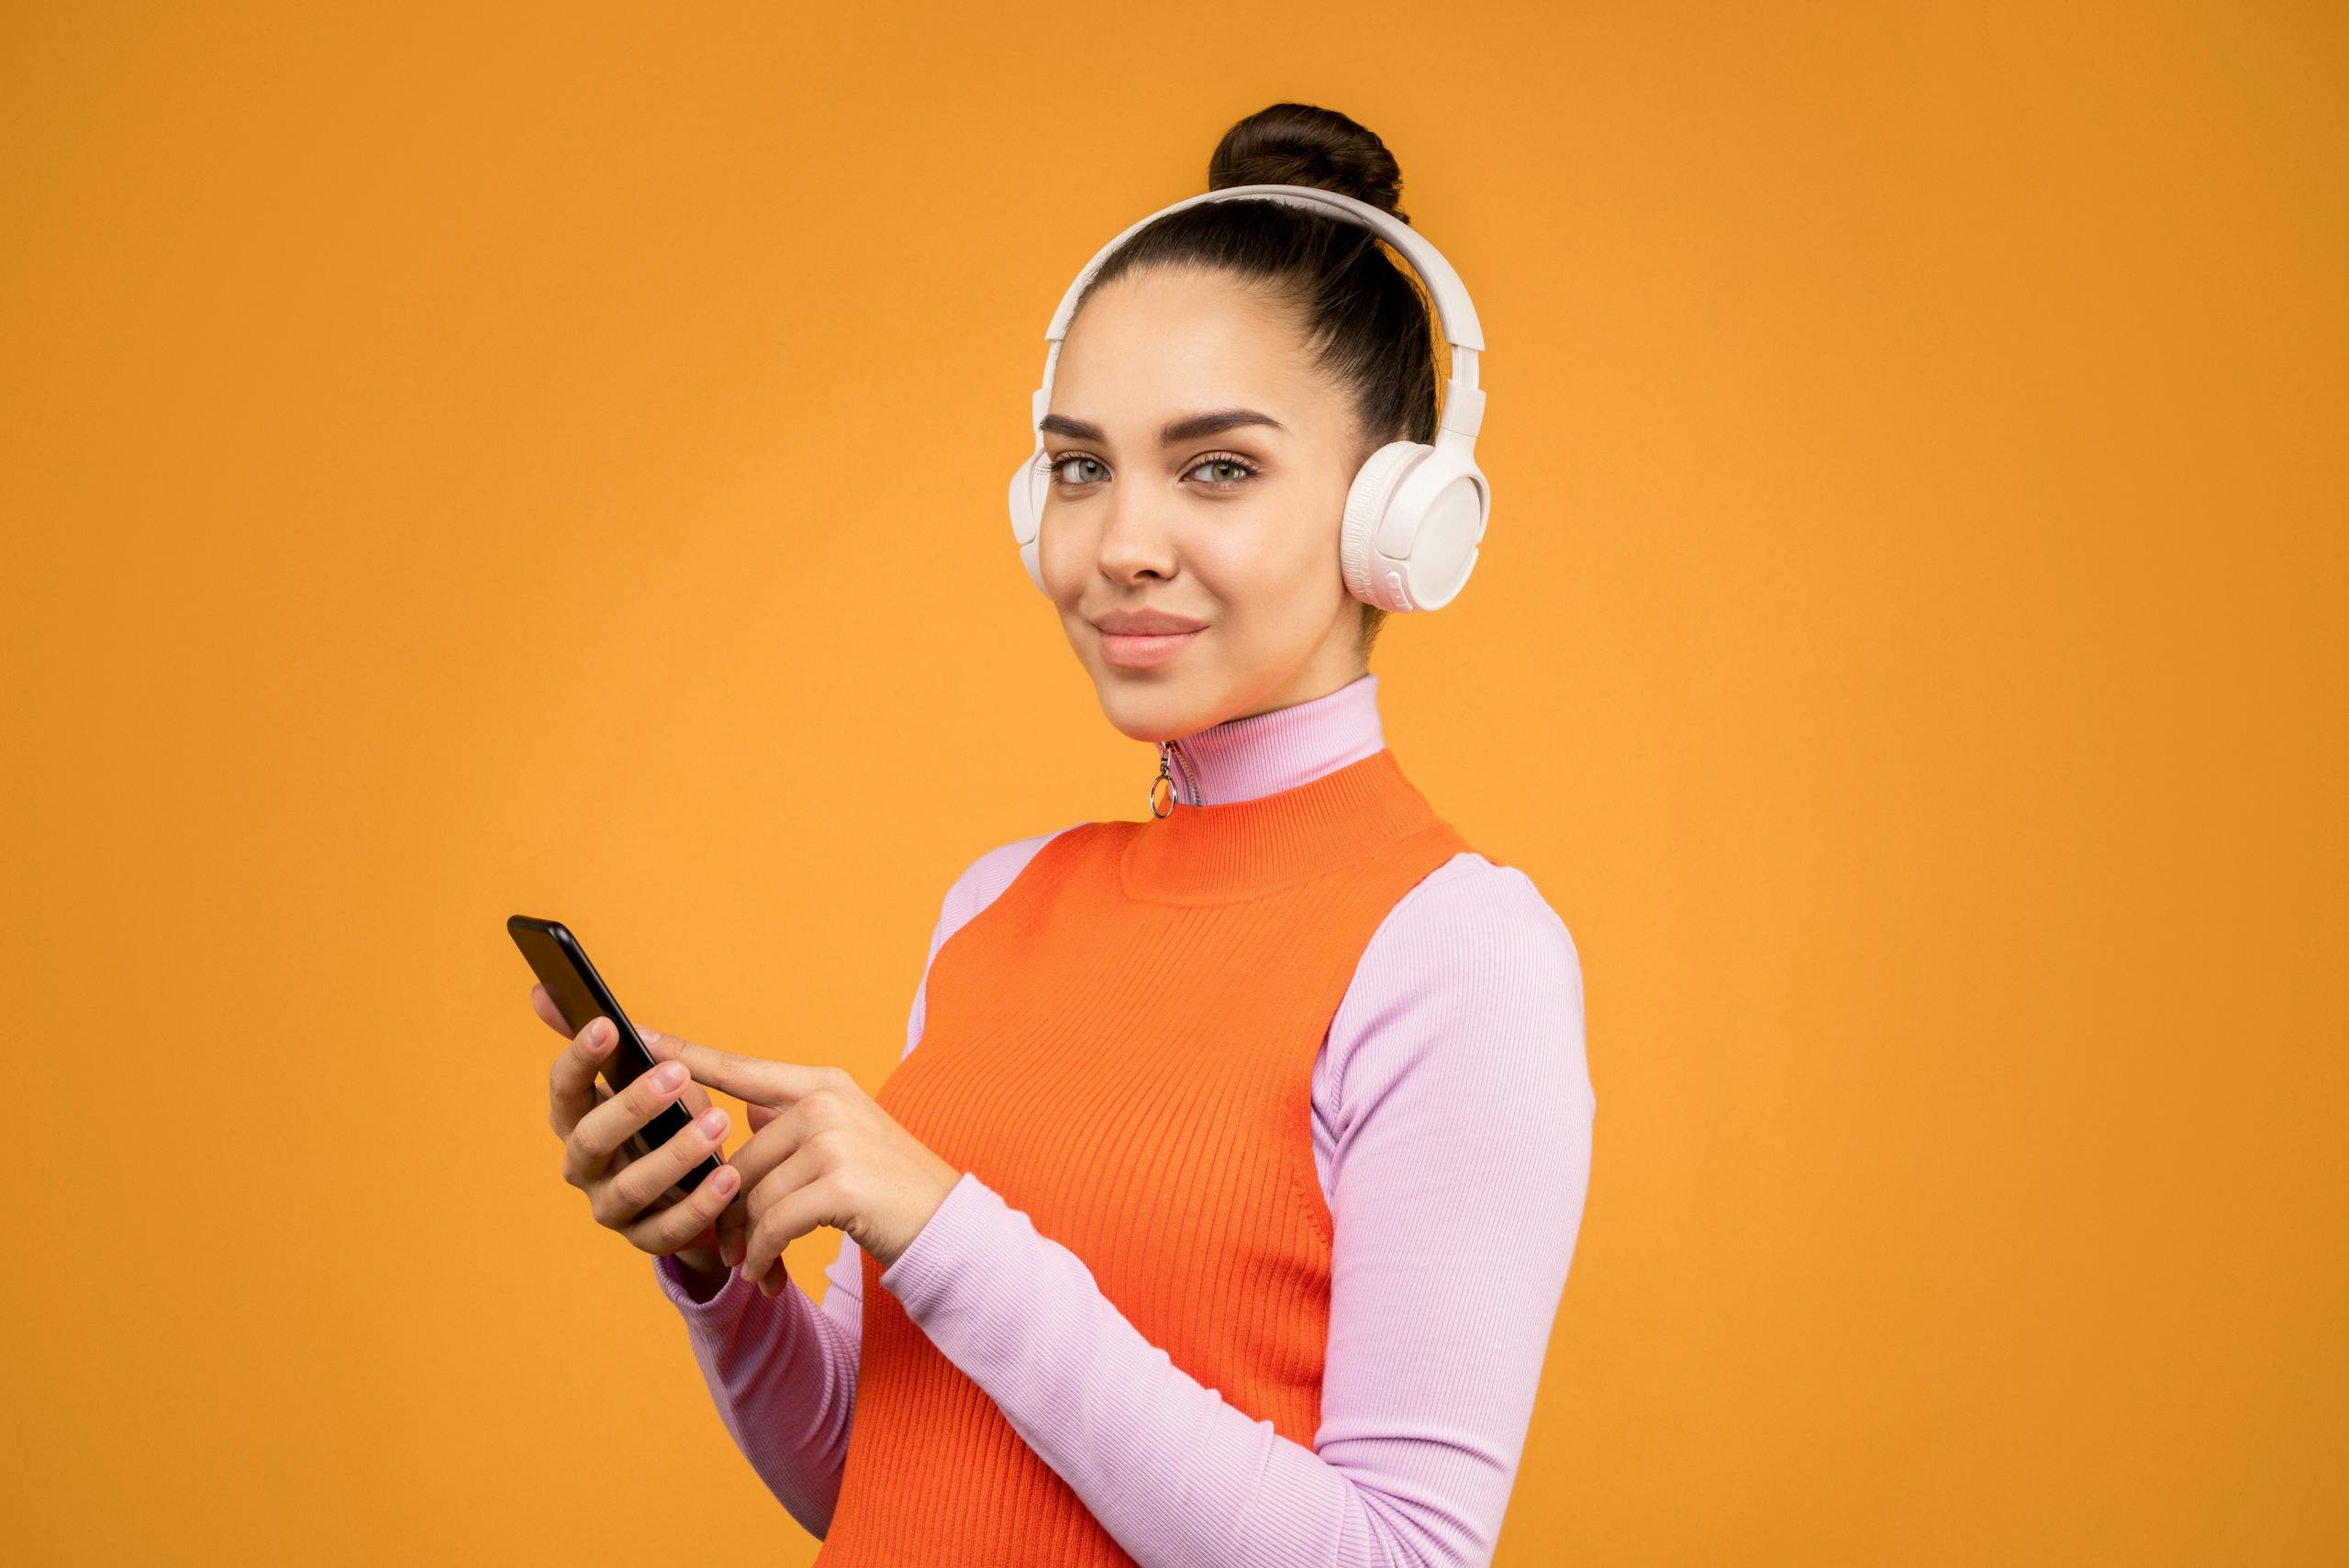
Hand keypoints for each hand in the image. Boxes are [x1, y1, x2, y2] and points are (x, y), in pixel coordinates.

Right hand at [535, 983, 743, 1272]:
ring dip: (675, 1154)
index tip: (608, 1024)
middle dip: (632, 1106)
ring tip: (718, 1121)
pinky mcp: (645, 1239)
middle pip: (590, 1140)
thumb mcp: (645, 1077)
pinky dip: (701, 1203)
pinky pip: (669, 1228)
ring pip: (631, 1187)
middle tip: (677, 1074)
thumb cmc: (666, 1117)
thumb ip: (613, 1042)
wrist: (690, 1186)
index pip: (563, 1088)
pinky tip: (732, 1177)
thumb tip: (545, 989)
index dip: (580, 1058)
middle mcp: (583, 1166)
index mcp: (576, 1119)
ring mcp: (610, 1207)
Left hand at [662, 1038, 964, 1296]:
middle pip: (740, 1157)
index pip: (739, 1068)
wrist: (946, 1225)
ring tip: (753, 1265)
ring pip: (753, 1194)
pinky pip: (774, 1224)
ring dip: (747, 1240)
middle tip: (728, 1250)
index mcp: (821, 1083)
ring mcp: (835, 1140)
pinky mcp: (840, 1185)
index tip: (638, 1034)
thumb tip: (747, 1107)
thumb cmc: (888, 1187)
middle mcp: (826, 1102)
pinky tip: (766, 1273)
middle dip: (727, 1210)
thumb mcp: (843, 1138)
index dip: (685, 1054)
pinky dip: (763, 1254)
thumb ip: (791, 1118)